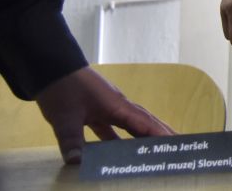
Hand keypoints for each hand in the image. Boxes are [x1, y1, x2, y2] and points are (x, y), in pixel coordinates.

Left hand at [35, 66, 173, 163]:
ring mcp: (108, 107)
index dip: (160, 134)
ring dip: (144, 136)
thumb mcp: (65, 118)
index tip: (177, 143)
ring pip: (132, 124)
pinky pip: (114, 127)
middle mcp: (118, 106)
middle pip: (145, 121)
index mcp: (117, 106)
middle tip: (179, 145)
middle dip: (161, 133)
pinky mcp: (97, 110)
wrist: (52, 69)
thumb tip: (77, 163)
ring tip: (157, 149)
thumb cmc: (63, 89)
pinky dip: (120, 139)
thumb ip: (72, 141)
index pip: (144, 123)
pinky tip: (118, 152)